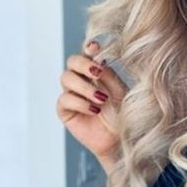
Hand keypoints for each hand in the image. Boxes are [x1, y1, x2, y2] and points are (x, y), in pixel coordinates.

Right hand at [57, 41, 126, 170]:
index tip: (95, 48)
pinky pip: (64, 99)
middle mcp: (82, 79)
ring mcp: (72, 94)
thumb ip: (109, 75)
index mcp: (97, 71)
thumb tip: (98, 60)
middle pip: (72, 61)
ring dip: (84, 87)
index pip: (87, 53)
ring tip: (101, 99)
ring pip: (66, 78)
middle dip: (83, 64)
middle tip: (97, 73)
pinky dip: (80, 103)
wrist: (120, 138)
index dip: (88, 48)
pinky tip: (94, 110)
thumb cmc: (123, 113)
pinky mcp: (65, 110)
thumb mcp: (120, 91)